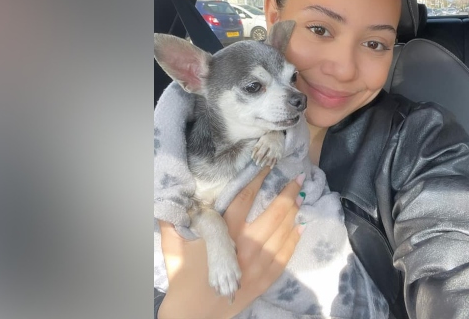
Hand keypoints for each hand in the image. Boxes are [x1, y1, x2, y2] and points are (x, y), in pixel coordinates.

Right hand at [158, 168, 304, 318]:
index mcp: (224, 234)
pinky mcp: (264, 281)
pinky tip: (299, 228)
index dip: (257, 178)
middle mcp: (245, 247)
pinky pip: (285, 256)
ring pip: (283, 233)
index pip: (245, 198)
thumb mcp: (174, 245)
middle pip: (274, 214)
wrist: (192, 315)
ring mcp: (258, 265)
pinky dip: (293, 240)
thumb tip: (168, 194)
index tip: (268, 164)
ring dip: (293, 214)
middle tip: (299, 178)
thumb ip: (172, 220)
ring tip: (300, 198)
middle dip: (288, 194)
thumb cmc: (182, 278)